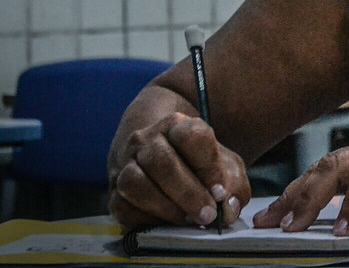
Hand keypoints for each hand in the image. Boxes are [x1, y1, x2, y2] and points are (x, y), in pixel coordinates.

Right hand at [108, 112, 250, 227]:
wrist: (159, 155)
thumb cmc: (199, 163)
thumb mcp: (225, 165)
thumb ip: (234, 184)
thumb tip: (228, 208)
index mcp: (177, 124)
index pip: (191, 135)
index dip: (208, 166)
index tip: (221, 192)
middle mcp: (147, 139)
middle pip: (161, 161)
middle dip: (187, 193)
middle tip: (207, 215)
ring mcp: (126, 163)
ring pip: (135, 183)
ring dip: (165, 207)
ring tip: (188, 221)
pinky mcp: (114, 191)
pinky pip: (123, 207)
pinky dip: (147, 220)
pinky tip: (168, 224)